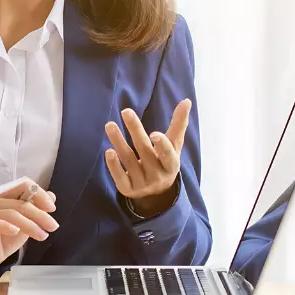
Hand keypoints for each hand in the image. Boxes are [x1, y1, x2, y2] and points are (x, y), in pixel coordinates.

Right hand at [0, 179, 57, 273]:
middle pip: (20, 202)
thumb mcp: (27, 223)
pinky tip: (15, 231)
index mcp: (6, 195)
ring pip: (11, 213)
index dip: (39, 194)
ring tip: (42, 236)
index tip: (51, 208)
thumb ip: (37, 209)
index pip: (22, 185)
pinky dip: (6, 226)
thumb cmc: (7, 238)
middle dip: (40, 214)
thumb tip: (52, 195)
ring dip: (30, 225)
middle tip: (53, 226)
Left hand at [105, 99, 191, 216]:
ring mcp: (143, 184)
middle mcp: (158, 175)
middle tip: (126, 111)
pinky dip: (114, 165)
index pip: (168, 155)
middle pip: (145, 151)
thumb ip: (178, 124)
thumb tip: (187, 101)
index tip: (154, 133)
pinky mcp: (128, 189)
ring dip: (119, 142)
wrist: (156, 193)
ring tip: (110, 125)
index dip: (162, 145)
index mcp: (171, 164)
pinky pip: (120, 177)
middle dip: (135, 131)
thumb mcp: (174, 146)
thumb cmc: (164, 161)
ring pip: (129, 161)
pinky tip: (108, 151)